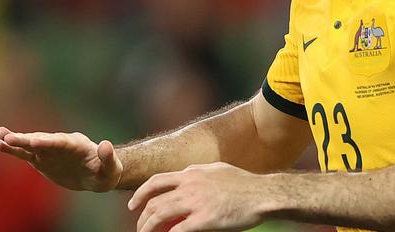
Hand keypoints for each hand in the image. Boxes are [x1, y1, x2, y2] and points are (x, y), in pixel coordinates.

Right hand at [0, 127, 122, 191]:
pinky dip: (14, 150)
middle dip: (27, 139)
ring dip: (16, 141)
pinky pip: (26, 154)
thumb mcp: (112, 168)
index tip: (35, 141)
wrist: (98, 175)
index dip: (48, 141)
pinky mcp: (43, 159)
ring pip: (31, 144)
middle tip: (8, 137)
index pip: (61, 142)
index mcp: (78, 145)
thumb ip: (108, 157)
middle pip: (43, 140)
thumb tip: (105, 144)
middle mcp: (62, 144)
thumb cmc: (107, 172)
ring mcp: (51, 151)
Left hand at [128, 162, 267, 231]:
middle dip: (142, 218)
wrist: (262, 194)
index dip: (140, 194)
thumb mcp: (217, 169)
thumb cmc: (243, 184)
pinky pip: (177, 231)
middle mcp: (190, 185)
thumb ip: (199, 173)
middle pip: (154, 201)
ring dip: (148, 229)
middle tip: (139, 228)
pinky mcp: (204, 219)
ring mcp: (196, 202)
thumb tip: (186, 175)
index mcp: (192, 172)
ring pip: (160, 216)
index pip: (157, 181)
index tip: (133, 206)